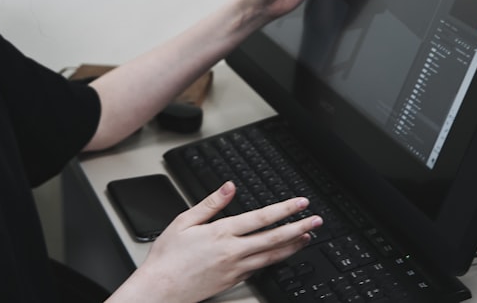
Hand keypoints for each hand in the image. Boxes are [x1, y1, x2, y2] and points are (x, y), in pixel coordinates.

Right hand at [118, 181, 321, 302]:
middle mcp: (233, 251)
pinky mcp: (233, 281)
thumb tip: (230, 187)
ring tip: (307, 237)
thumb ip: (211, 203)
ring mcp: (235, 269)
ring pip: (272, 256)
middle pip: (274, 238)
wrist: (160, 290)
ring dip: (292, 245)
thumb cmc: (168, 256)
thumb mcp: (185, 220)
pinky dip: (274, 260)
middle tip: (316, 221)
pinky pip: (259, 269)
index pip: (262, 218)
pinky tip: (281, 255)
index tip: (300, 203)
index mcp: (222, 232)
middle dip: (299, 227)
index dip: (285, 209)